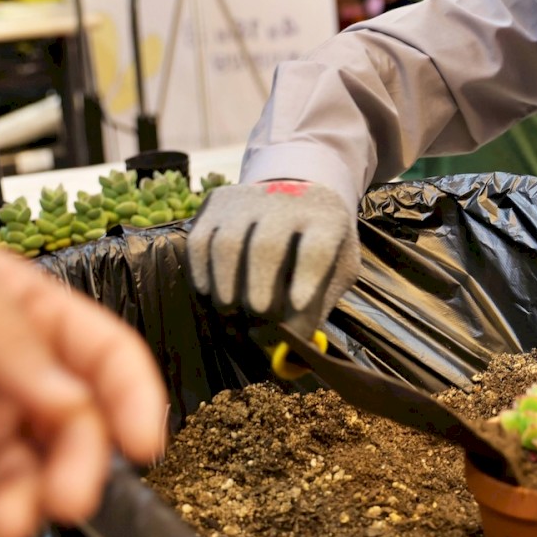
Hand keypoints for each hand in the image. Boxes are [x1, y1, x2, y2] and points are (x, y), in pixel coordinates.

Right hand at [186, 181, 359, 338]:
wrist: (296, 191)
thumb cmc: (319, 241)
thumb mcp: (335, 268)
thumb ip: (318, 305)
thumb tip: (292, 345)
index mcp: (327, 219)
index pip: (317, 248)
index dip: (307, 278)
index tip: (296, 305)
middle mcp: (287, 202)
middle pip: (267, 244)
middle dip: (259, 285)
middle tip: (257, 314)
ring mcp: (248, 200)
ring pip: (227, 242)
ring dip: (225, 283)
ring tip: (230, 310)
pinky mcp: (217, 203)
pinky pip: (200, 240)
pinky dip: (201, 271)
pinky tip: (209, 292)